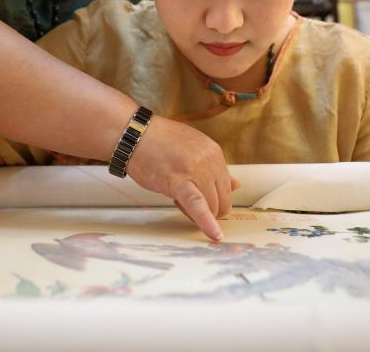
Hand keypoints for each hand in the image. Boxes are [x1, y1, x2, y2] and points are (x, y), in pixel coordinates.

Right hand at [125, 117, 239, 241]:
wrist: (133, 134)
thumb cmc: (158, 142)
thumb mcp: (192, 149)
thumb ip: (213, 168)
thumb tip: (236, 185)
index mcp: (213, 152)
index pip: (225, 186)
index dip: (214, 198)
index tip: (203, 201)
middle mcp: (209, 160)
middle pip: (222, 198)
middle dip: (210, 209)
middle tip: (188, 206)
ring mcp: (195, 170)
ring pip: (211, 205)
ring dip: (200, 214)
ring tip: (177, 201)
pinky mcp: (177, 181)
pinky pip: (197, 205)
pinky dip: (206, 222)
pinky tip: (214, 234)